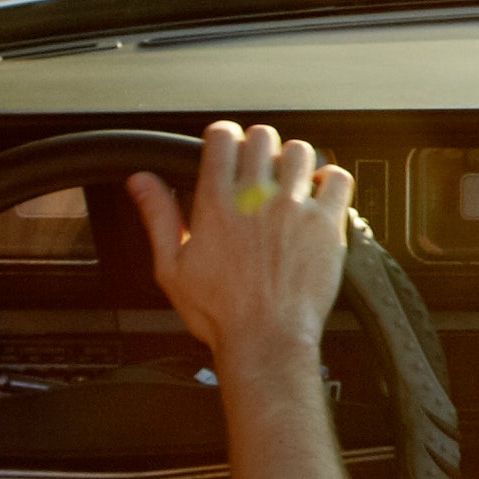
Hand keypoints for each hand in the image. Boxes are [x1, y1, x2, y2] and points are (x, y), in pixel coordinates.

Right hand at [127, 120, 354, 372]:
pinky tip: (319, 193)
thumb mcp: (172, 268)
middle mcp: (257, 199)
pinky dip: (330, 179)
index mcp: (218, 204)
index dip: (223, 137)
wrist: (266, 341)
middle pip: (263, 137)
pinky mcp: (326, 225)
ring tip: (288, 180)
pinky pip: (338, 178)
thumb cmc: (220, 313)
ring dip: (293, 160)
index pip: (223, 137)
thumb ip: (158, 217)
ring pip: (301, 151)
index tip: (226, 148)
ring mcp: (295, 209)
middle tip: (257, 167)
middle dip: (258, 145)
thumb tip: (141, 182)